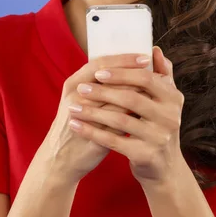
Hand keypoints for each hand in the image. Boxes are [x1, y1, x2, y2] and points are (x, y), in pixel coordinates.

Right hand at [40, 52, 152, 187]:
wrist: (59, 159)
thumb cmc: (76, 124)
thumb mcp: (81, 99)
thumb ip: (101, 84)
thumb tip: (129, 67)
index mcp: (73, 84)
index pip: (100, 63)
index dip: (123, 59)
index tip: (144, 57)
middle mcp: (74, 96)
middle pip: (108, 77)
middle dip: (134, 72)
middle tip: (155, 72)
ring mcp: (81, 115)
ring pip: (114, 98)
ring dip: (136, 91)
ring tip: (156, 87)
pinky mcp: (92, 134)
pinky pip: (116, 120)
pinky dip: (133, 113)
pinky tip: (147, 109)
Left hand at [68, 46, 184, 190]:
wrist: (163, 168)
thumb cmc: (158, 126)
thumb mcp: (164, 101)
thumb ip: (161, 75)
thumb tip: (155, 50)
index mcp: (173, 98)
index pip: (146, 79)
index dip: (122, 74)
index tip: (99, 72)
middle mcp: (171, 117)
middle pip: (132, 98)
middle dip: (103, 92)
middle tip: (82, 89)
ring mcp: (160, 137)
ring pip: (120, 120)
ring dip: (93, 113)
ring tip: (74, 107)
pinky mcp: (147, 155)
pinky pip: (114, 142)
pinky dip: (93, 132)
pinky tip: (78, 126)